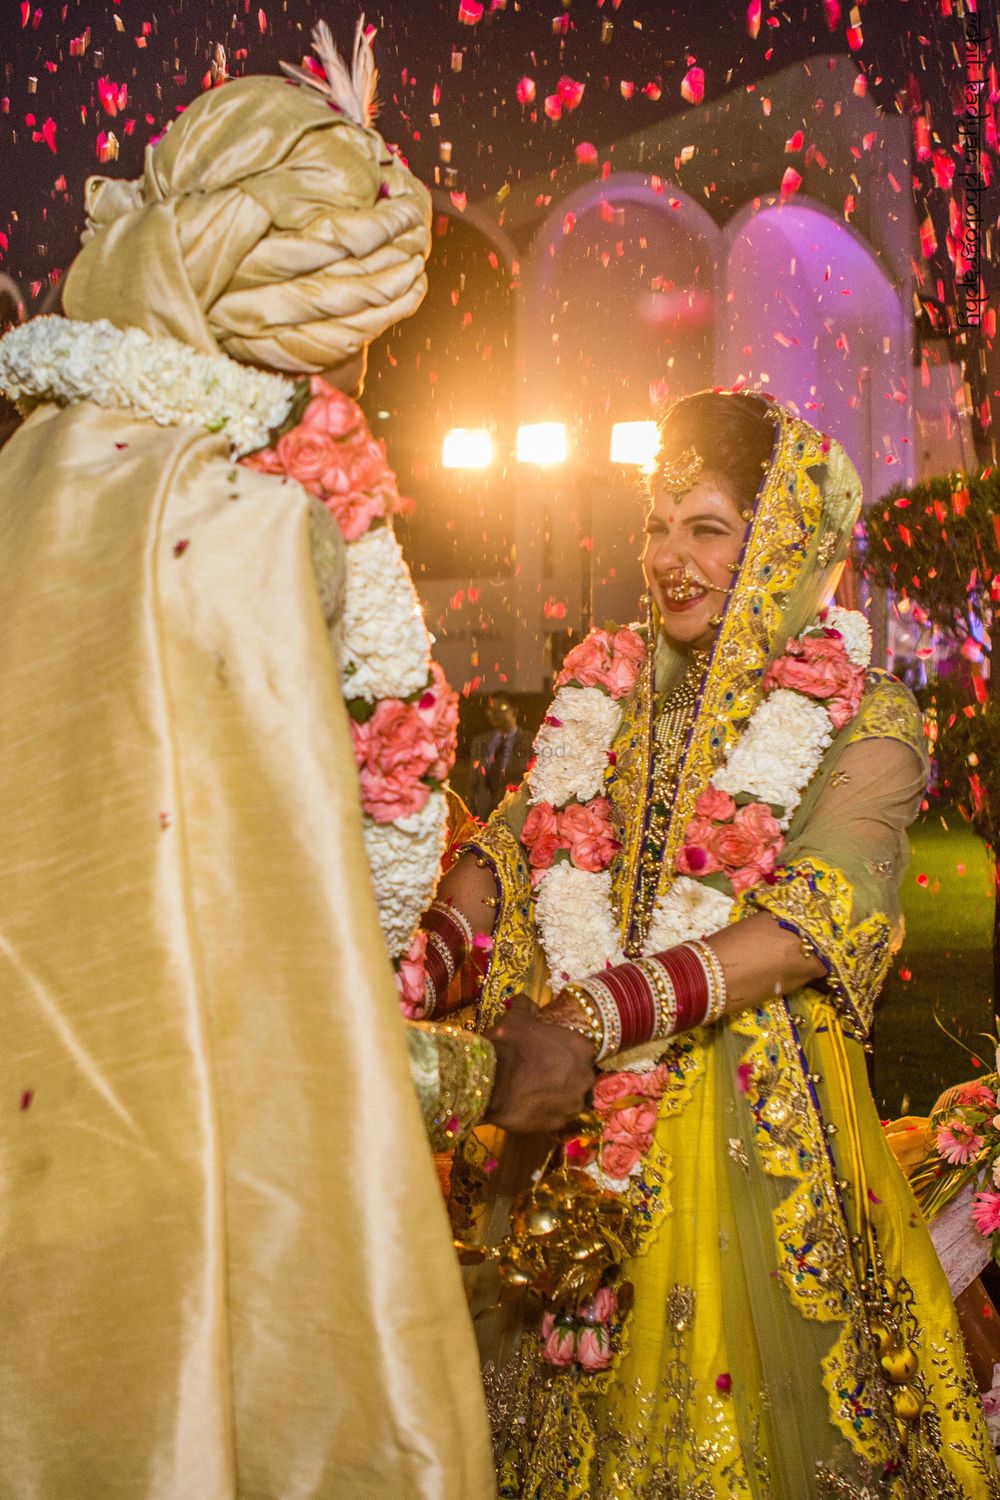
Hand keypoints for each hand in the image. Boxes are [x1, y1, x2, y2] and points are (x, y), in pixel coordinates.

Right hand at [484, 994, 595, 1133]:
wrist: (490, 1082)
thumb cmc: (508, 1045)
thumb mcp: (515, 1016)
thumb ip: (526, 1006)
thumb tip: (525, 1001)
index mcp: (581, 1047)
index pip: (582, 1049)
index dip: (565, 1050)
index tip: (550, 1051)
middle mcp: (585, 1076)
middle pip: (580, 1074)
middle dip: (565, 1073)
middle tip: (541, 1071)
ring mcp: (573, 1103)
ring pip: (570, 1097)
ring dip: (558, 1094)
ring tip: (534, 1090)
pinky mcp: (559, 1123)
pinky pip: (557, 1115)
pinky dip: (547, 1111)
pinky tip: (530, 1104)